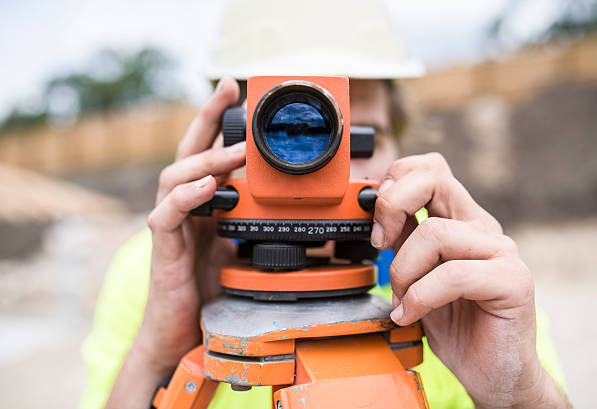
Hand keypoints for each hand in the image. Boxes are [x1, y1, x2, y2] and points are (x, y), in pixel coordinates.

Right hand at [106, 78, 243, 408]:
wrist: (185, 332)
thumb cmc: (212, 288)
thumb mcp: (240, 246)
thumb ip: (252, 220)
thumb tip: (290, 205)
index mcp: (204, 203)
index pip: (207, 152)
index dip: (217, 120)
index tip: (236, 90)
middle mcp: (185, 208)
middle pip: (188, 152)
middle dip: (206, 118)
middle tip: (229, 92)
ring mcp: (171, 226)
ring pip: (175, 177)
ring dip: (206, 159)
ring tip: (235, 150)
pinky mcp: (162, 249)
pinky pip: (166, 216)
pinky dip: (186, 199)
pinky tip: (208, 187)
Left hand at [372, 153, 569, 408]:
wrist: (493, 373)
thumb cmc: (456, 326)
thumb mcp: (415, 276)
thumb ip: (403, 242)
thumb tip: (374, 212)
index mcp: (460, 221)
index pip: (429, 169)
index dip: (395, 183)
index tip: (376, 224)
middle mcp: (482, 228)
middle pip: (434, 178)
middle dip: (392, 205)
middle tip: (380, 243)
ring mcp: (501, 252)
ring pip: (436, 232)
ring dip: (403, 270)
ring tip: (401, 298)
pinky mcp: (512, 281)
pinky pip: (453, 274)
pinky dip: (419, 297)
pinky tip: (410, 314)